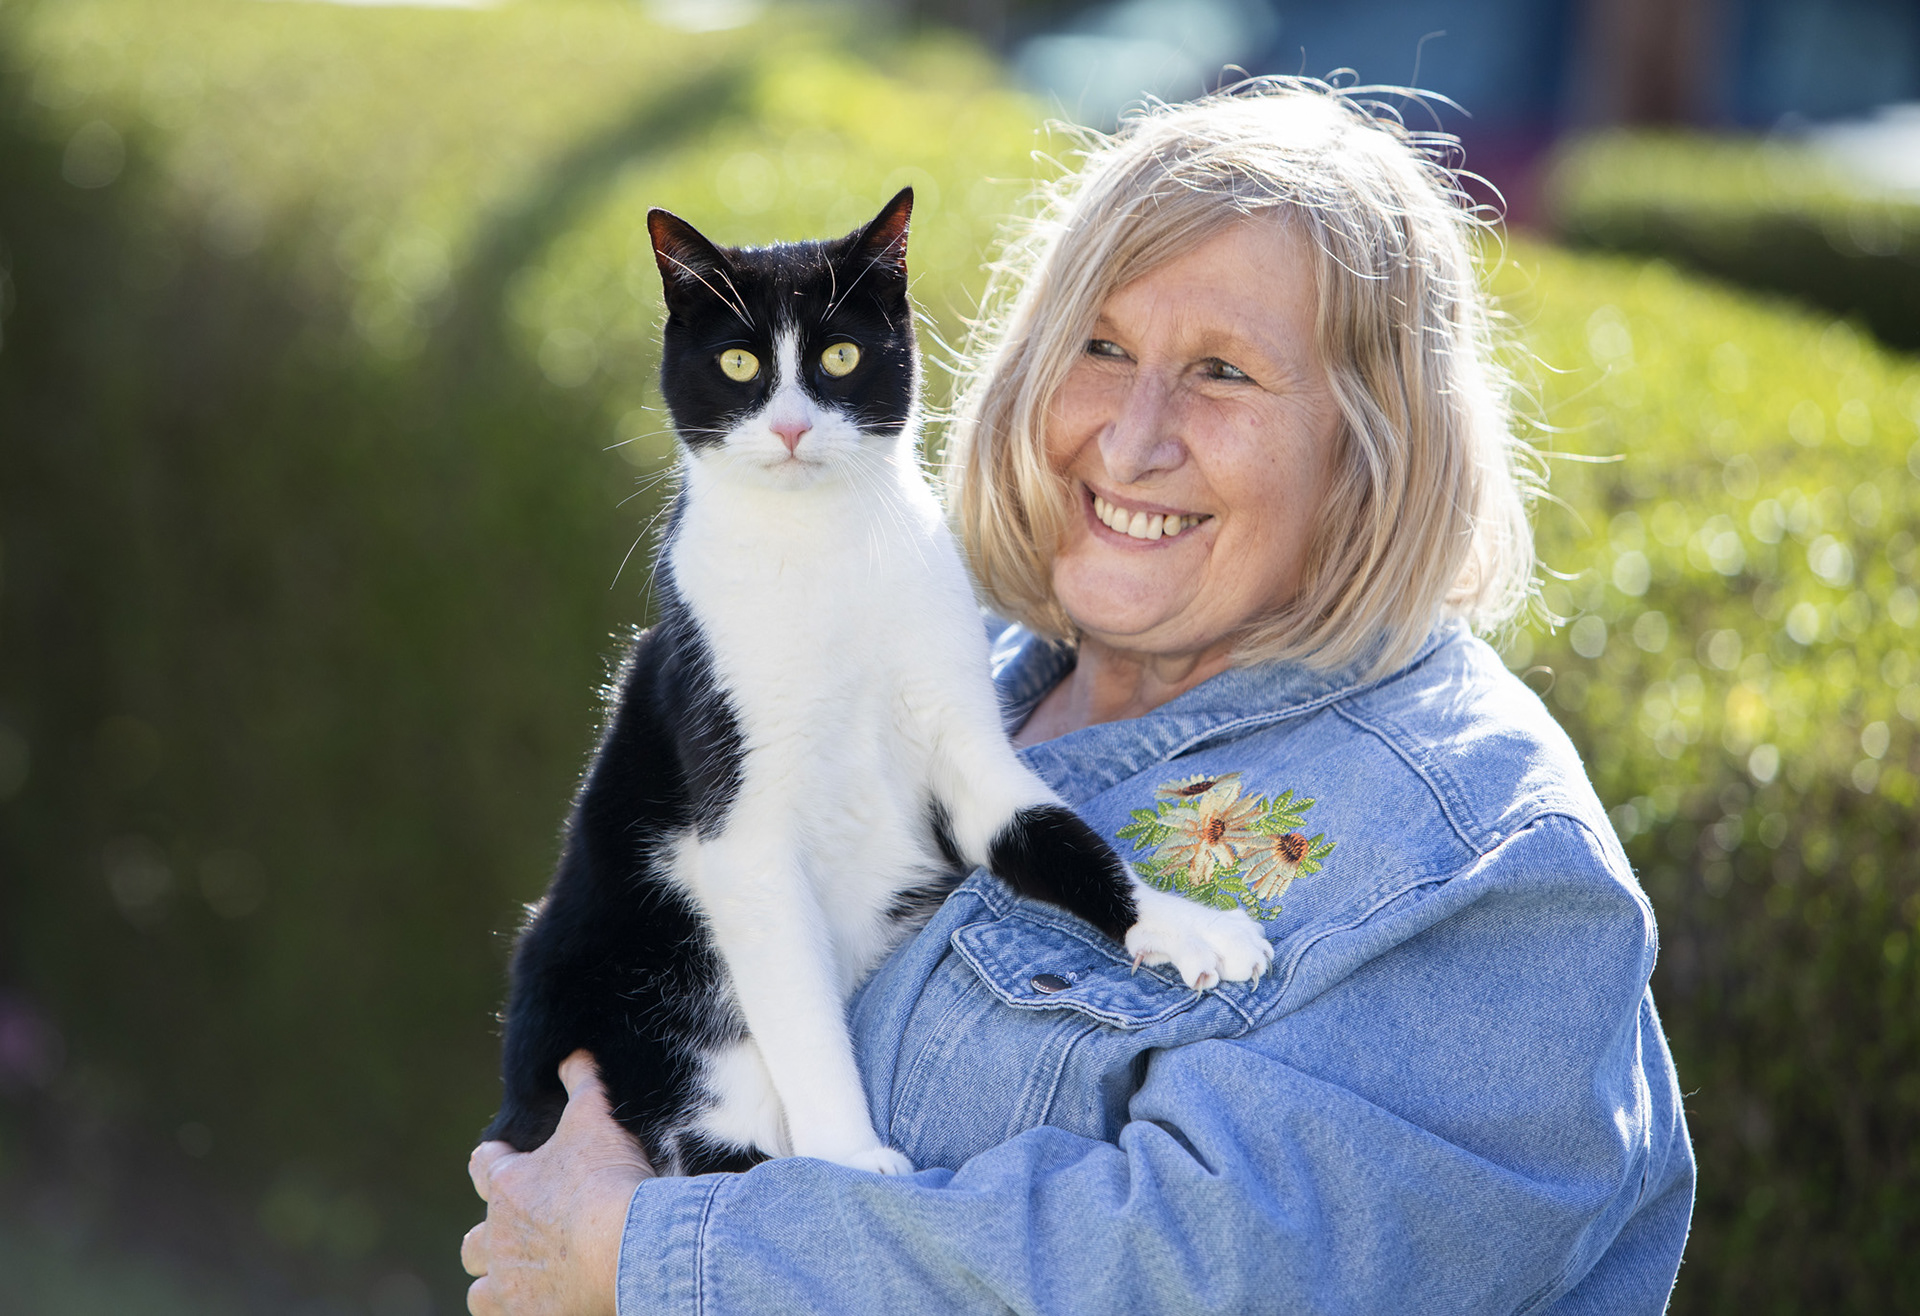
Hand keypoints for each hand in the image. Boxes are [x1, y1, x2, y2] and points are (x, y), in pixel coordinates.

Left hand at [463, 1052, 654, 1315]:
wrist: (625, 1247)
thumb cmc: (606, 1179)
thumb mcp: (597, 1119)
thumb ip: (583, 1084)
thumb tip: (573, 1054)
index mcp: (508, 1185)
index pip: (483, 1166)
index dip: (494, 1162)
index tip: (504, 1161)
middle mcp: (497, 1237)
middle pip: (473, 1242)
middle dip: (492, 1238)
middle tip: (526, 1236)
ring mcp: (509, 1284)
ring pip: (480, 1292)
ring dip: (497, 1285)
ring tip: (526, 1282)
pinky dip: (522, 1313)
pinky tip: (545, 1307)